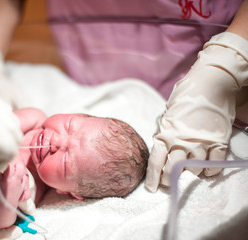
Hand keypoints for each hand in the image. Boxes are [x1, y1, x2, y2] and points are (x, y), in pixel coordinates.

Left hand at [145, 32, 247, 191]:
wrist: (211, 84)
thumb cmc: (186, 96)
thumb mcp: (167, 113)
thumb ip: (163, 130)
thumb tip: (159, 145)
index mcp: (165, 133)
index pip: (155, 162)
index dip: (152, 178)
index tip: (151, 188)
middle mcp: (181, 140)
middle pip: (173, 170)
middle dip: (168, 181)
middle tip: (168, 184)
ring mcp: (200, 142)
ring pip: (193, 170)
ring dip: (189, 177)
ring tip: (186, 177)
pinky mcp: (218, 141)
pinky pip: (215, 164)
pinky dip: (210, 171)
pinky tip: (205, 172)